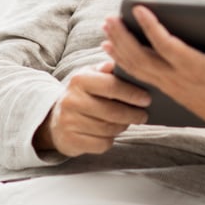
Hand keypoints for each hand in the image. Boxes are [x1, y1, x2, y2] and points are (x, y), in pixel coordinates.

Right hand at [33, 61, 150, 156]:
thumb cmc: (83, 95)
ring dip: (123, 126)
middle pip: (112, 111)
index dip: (132, 94)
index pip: (111, 86)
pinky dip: (110, 139)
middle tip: (144, 115)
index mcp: (79, 80)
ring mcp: (69, 122)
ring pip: (109, 129)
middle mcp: (71, 100)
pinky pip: (102, 143)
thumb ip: (108, 69)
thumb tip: (121, 61)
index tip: (147, 99)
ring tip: (127, 122)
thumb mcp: (92, 76)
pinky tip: (111, 133)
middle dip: (132, 114)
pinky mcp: (71, 141)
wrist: (57, 121)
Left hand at [102, 5, 204, 128]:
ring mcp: (167, 83)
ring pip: (135, 66)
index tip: (139, 9)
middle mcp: (175, 76)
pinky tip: (111, 50)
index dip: (151, 27)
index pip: (166, 45)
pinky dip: (121, 61)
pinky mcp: (163, 86)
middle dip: (123, 38)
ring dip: (118, 48)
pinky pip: (137, 74)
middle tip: (110, 20)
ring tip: (106, 30)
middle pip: (141, 57)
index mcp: (193, 67)